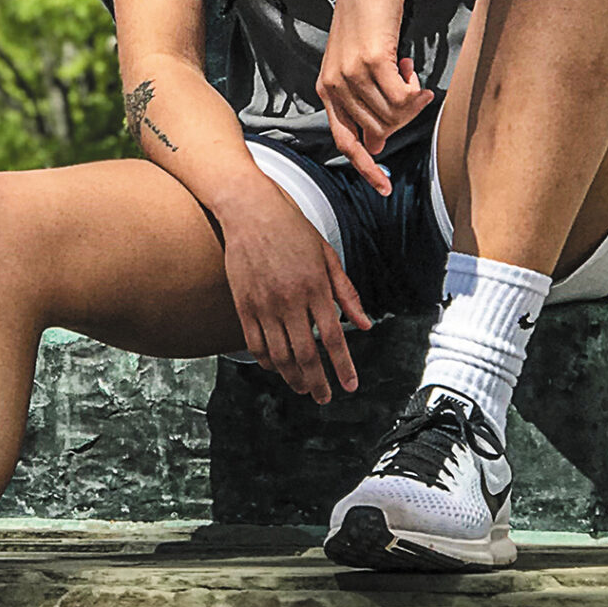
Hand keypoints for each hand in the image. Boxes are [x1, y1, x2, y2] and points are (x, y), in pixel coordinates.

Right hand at [216, 176, 370, 404]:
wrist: (250, 209)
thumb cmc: (292, 228)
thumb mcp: (327, 255)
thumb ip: (346, 292)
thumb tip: (364, 323)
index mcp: (315, 287)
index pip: (333, 338)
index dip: (343, 366)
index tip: (350, 386)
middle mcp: (290, 299)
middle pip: (306, 354)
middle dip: (318, 382)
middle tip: (324, 397)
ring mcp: (264, 303)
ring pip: (279, 354)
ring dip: (293, 377)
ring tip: (303, 387)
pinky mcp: (243, 303)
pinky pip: (254, 342)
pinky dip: (266, 360)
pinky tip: (276, 366)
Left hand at [318, 0, 434, 196]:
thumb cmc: (367, 22)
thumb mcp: (359, 66)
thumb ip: (364, 103)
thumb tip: (377, 143)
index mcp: (327, 91)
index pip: (345, 142)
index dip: (365, 168)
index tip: (384, 188)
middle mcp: (334, 86)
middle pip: (380, 130)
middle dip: (405, 117)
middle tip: (413, 88)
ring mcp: (350, 75)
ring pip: (393, 116)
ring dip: (411, 99)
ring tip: (408, 71)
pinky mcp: (370, 61)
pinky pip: (402, 98)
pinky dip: (415, 89)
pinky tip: (412, 69)